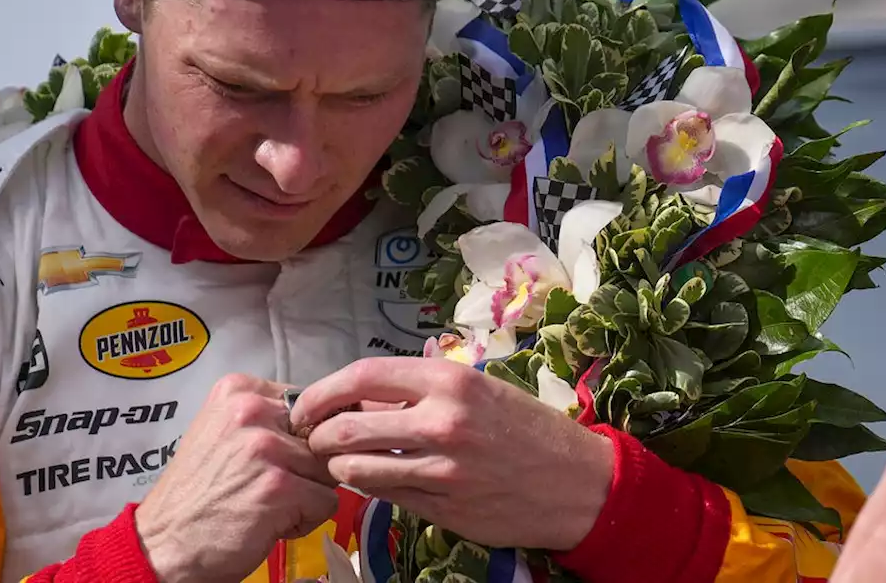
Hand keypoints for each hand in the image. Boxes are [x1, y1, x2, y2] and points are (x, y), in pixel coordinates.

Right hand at [134, 374, 339, 582]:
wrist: (164, 543)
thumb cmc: (195, 495)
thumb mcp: (221, 433)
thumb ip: (264, 420)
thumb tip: (319, 424)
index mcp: (238, 390)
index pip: (307, 404)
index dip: (299, 438)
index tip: (272, 458)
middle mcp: (252, 410)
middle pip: (320, 437)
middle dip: (304, 467)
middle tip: (265, 487)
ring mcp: (266, 448)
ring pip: (327, 470)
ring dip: (306, 495)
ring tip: (266, 505)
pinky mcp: (280, 487)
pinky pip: (326, 502)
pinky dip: (305, 520)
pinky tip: (269, 523)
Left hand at [289, 357, 614, 551]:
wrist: (579, 483)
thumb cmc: (525, 428)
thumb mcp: (477, 390)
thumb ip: (418, 391)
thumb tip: (357, 397)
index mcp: (449, 381)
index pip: (361, 377)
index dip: (322, 391)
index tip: (306, 403)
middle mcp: (442, 422)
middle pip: (348, 426)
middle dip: (318, 435)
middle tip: (312, 438)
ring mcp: (442, 470)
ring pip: (358, 468)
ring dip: (337, 465)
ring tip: (337, 461)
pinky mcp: (444, 509)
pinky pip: (386, 496)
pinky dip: (368, 487)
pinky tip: (370, 480)